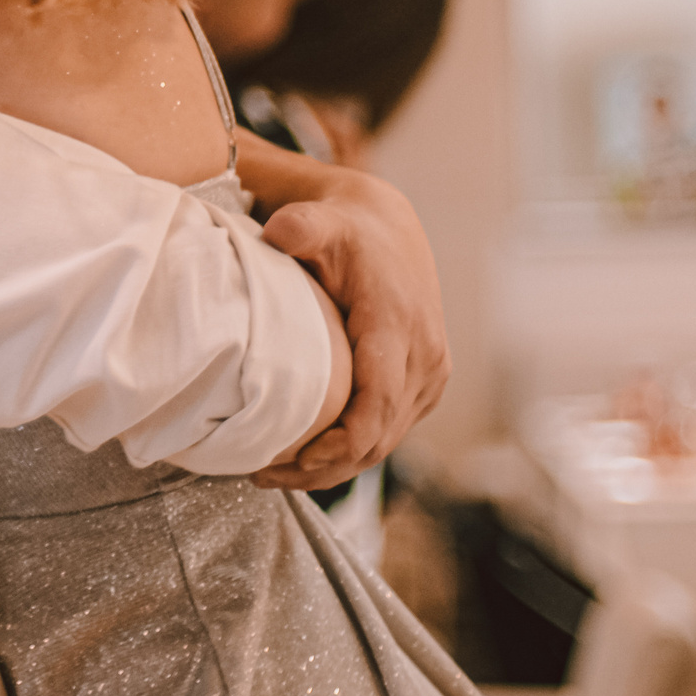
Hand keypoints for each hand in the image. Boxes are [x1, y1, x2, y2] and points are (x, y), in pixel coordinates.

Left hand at [247, 167, 448, 491]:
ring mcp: (430, 374)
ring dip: (337, 467)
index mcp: (398, 325)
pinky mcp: (426, 384)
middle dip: (325, 467)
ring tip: (277, 473)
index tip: (295, 460)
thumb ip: (299, 226)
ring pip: (387, 441)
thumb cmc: (345, 229)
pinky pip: (392, 430)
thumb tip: (278, 231)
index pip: (377, 404)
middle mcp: (424, 355)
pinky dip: (355, 451)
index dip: (340, 444)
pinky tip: (310, 457)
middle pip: (380, 436)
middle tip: (264, 475)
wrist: (387, 227)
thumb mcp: (320, 220)